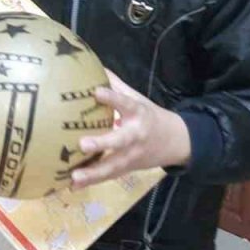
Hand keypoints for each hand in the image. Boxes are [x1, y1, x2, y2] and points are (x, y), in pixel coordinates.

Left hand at [70, 70, 190, 188]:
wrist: (177, 142)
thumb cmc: (149, 116)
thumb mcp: (136, 98)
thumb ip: (114, 85)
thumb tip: (89, 64)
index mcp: (138, 113)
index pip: (125, 103)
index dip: (112, 98)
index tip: (96, 92)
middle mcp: (136, 136)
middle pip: (120, 141)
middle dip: (102, 143)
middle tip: (82, 144)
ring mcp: (132, 156)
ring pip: (113, 166)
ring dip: (93, 173)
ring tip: (73, 178)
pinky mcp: (127, 169)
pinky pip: (109, 176)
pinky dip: (92, 181)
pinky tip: (72, 185)